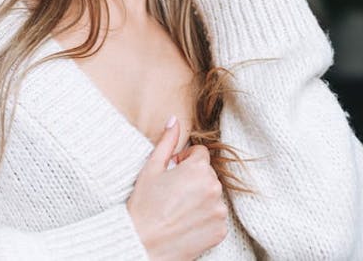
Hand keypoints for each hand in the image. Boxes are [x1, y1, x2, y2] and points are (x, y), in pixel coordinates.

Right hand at [127, 117, 227, 259]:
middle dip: (193, 179)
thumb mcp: (151, 168)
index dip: (184, 161)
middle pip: (207, 174)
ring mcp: (219, 211)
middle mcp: (214, 188)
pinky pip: (216, 216)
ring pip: (212, 195)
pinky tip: (186, 223)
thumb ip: (167, 141)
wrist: (141, 244)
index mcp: (198, 169)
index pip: (200, 154)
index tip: (171, 173)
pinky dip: (205, 218)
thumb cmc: (143, 206)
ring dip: (200, 198)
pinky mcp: (220, 231)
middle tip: (172, 193)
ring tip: (177, 209)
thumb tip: (174, 119)